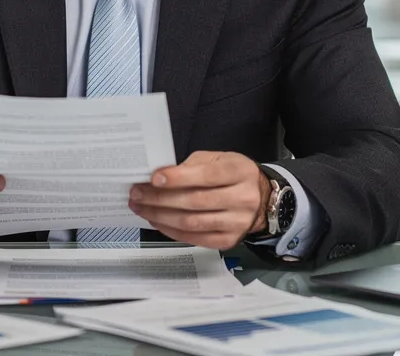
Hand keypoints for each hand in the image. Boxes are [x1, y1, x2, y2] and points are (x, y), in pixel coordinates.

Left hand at [127, 150, 271, 249]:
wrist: (261, 199)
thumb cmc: (233, 175)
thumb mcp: (219, 159)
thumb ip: (192, 165)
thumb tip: (160, 177)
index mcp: (240, 172)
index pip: (207, 176)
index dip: (179, 178)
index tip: (154, 178)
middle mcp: (242, 199)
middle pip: (195, 201)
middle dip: (160, 198)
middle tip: (137, 194)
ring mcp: (236, 223)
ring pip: (191, 223)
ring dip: (160, 216)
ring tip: (141, 208)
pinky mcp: (228, 241)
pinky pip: (194, 239)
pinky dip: (171, 230)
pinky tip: (157, 221)